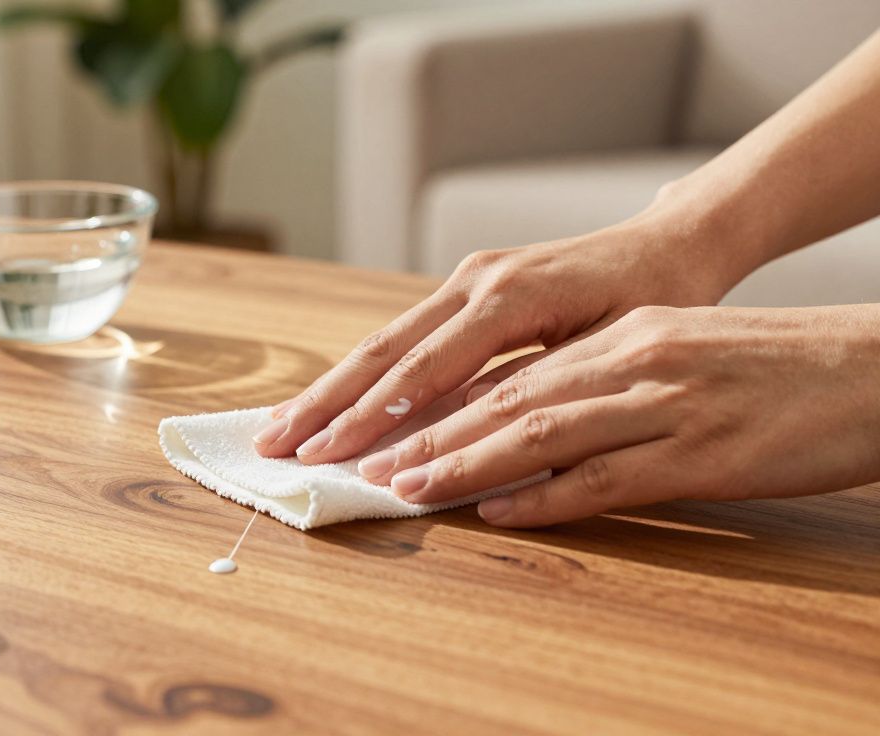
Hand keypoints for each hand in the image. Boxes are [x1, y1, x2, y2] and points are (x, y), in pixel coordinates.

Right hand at [254, 212, 740, 463]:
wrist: (669, 243)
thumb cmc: (657, 299)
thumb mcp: (611, 348)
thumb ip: (534, 387)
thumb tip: (464, 438)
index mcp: (510, 295)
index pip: (424, 369)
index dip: (372, 418)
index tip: (329, 456)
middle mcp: (475, 281)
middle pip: (383, 351)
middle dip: (325, 403)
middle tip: (273, 444)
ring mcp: (465, 280)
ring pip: (383, 341)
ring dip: (330, 389)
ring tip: (282, 427)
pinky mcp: (464, 288)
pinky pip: (403, 335)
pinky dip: (362, 373)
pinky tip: (331, 401)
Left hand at [363, 304, 879, 526]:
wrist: (870, 369)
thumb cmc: (770, 370)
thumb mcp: (674, 358)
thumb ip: (601, 382)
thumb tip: (529, 422)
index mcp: (619, 339)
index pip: (505, 373)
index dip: (434, 402)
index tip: (376, 428)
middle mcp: (629, 361)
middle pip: (504, 398)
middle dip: (423, 431)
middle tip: (360, 460)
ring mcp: (663, 404)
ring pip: (540, 432)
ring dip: (463, 462)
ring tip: (406, 486)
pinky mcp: (702, 452)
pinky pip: (608, 477)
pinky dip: (546, 497)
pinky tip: (499, 511)